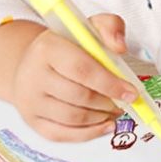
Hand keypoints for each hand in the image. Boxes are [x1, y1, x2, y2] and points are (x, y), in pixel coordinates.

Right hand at [4, 14, 140, 141]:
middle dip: (108, 102)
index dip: (110, 83)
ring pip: (73, 117)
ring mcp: (29, 100)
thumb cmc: (66, 46)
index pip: (82, 70)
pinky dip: (88, 133)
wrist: (33, 62)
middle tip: (125, 101)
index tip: (131, 92)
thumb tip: (120, 47)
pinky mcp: (31, 120)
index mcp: (47, 48)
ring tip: (114, 109)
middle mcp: (32, 75)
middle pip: (79, 96)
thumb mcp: (88, 28)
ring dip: (101, 116)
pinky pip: (62, 134)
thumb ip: (110, 27)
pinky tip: (104, 124)